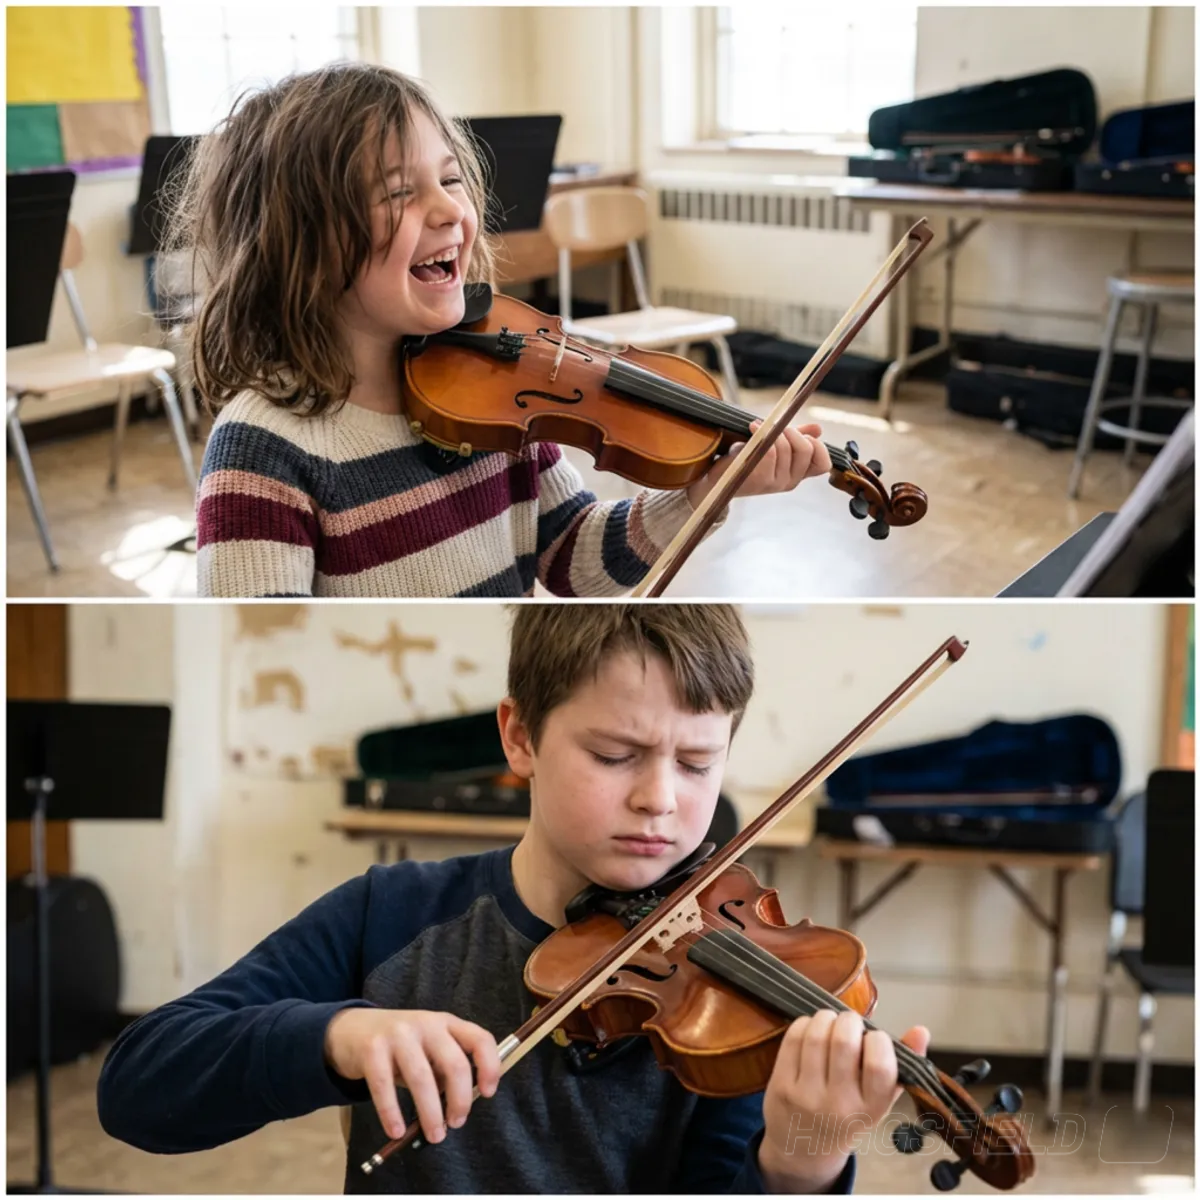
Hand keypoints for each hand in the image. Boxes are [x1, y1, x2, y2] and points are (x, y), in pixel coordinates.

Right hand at [324, 1007, 500, 1144]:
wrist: (352, 1028)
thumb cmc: (400, 1045)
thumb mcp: (428, 1047)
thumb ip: (445, 1067)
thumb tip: (459, 1105)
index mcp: (446, 1023)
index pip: (479, 1039)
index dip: (489, 1066)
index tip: (488, 1093)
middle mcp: (426, 1024)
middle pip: (454, 1063)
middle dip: (460, 1099)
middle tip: (456, 1123)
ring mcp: (398, 1034)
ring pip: (422, 1078)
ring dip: (430, 1112)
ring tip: (434, 1135)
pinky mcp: (372, 1049)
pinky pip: (384, 1086)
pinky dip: (392, 1113)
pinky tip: (397, 1131)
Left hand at [685, 421, 832, 509]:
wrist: (717, 479)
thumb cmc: (745, 460)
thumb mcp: (774, 447)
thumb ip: (796, 438)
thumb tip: (818, 429)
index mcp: (796, 475)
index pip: (823, 464)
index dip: (817, 445)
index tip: (801, 435)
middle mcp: (789, 482)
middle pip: (806, 449)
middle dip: (792, 430)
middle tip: (776, 425)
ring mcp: (775, 483)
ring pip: (785, 447)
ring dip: (772, 430)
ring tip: (758, 426)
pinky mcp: (759, 479)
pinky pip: (768, 450)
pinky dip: (760, 432)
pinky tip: (751, 428)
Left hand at [758, 1009, 930, 1192]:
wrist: (804, 1150)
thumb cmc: (848, 1117)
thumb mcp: (880, 1101)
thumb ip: (903, 1066)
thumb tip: (921, 1030)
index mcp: (871, 1109)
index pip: (880, 1066)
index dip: (879, 1040)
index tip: (875, 1037)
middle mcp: (840, 1105)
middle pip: (845, 1043)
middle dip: (850, 1020)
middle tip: (851, 1023)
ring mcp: (807, 1095)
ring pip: (817, 1036)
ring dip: (826, 1017)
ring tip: (832, 1022)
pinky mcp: (781, 1085)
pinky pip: (793, 1039)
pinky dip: (805, 1024)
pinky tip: (812, 1028)